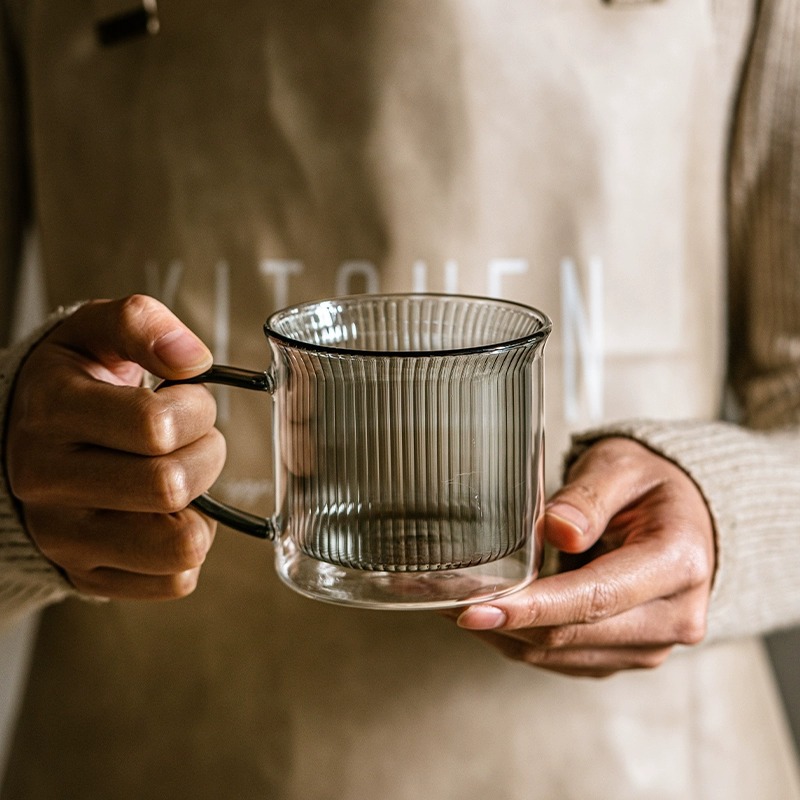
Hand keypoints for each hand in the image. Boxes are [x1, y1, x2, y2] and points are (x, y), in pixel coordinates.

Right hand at [6, 295, 225, 599]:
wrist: (23, 443)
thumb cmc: (75, 386)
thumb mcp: (95, 334)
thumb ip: (142, 325)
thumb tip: (193, 359)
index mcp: (51, 412)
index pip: (154, 425)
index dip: (195, 409)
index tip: (186, 399)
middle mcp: (47, 481)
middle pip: (171, 485)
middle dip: (207, 453)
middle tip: (193, 439)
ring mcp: (64, 538)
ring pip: (180, 545)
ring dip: (204, 507)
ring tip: (183, 479)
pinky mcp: (88, 575)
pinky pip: (176, 579)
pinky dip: (188, 546)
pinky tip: (166, 515)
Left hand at [452, 437, 715, 677]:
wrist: (683, 517)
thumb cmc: (648, 485)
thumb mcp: (620, 466)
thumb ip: (589, 497)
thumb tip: (557, 531)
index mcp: (678, 563)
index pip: (596, 597)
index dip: (533, 606)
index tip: (479, 608)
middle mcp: (673, 617)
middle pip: (573, 634)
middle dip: (505, 622)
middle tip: (443, 600)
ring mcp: (650, 644)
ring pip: (561, 654)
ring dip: (505, 633)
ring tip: (453, 603)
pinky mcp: (625, 653)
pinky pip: (564, 658)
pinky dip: (522, 638)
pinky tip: (490, 614)